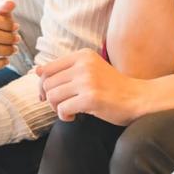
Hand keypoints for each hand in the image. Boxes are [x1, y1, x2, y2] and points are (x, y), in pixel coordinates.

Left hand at [35, 50, 150, 124]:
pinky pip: (62, 109)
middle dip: (49, 98)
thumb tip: (36, 71)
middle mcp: (84, 65)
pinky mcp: (90, 98)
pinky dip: (64, 116)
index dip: (42, 85)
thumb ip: (66, 69)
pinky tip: (74, 117)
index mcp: (83, 55)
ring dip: (56, 108)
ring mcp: (87, 81)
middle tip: (60, 106)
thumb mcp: (90, 70)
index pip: (47, 68)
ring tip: (68, 111)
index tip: (46, 95)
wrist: (137, 98)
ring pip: (52, 96)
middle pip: (47, 83)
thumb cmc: (112, 87)